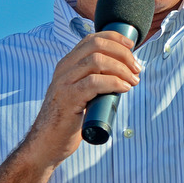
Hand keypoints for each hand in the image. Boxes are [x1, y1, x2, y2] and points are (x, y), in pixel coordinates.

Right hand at [22, 31, 141, 167]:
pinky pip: (94, 82)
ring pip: (97, 61)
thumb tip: (124, 72)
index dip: (115, 39)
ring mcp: (64, 83)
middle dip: (122, 53)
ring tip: (133, 80)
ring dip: (122, 68)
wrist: (46, 143)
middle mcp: (64, 69)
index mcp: (68, 64)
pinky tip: (124, 88)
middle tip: (136, 68)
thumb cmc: (68, 119)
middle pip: (97, 46)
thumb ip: (95, 79)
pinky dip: (114, 82)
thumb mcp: (80, 91)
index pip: (92, 39)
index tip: (132, 47)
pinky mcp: (68, 99)